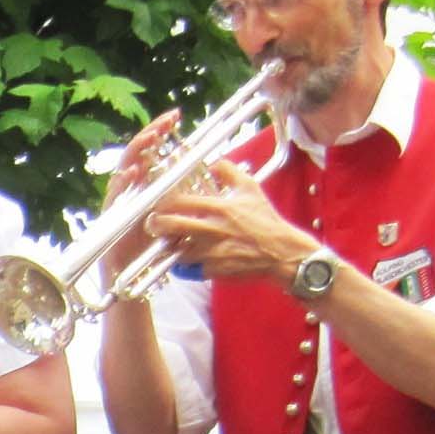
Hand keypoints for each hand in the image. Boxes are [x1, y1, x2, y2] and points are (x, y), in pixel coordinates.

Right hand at [96, 109, 180, 276]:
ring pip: (123, 171)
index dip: (160, 133)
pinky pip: (114, 198)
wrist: (131, 281)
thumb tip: (208, 176)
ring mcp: (118, 203)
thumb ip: (184, 198)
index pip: (152, 152)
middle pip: (137, 155)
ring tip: (149, 139)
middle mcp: (130, 191)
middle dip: (149, 135)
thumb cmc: (152, 251)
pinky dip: (123, 184)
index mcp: (146, 187)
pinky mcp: (109, 219)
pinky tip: (132, 174)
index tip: (175, 117)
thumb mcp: (176, 218)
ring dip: (136, 154)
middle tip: (164, 122)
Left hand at [145, 158, 309, 283]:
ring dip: (166, 246)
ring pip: (174, 249)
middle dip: (155, 224)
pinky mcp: (212, 270)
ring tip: (165, 241)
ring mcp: (210, 252)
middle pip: (169, 225)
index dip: (163, 202)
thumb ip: (230, 172)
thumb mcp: (251, 189)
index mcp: (219, 207)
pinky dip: (180, 265)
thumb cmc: (265, 220)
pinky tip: (179, 259)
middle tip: (153, 223)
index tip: (159, 203)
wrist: (281, 252)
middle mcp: (212, 229)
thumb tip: (214, 163)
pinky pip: (186, 269)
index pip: (179, 201)